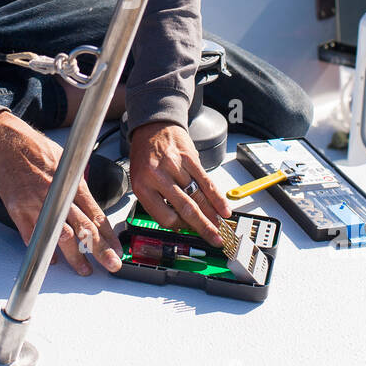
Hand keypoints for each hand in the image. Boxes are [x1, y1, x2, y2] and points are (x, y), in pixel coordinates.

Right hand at [0, 112, 123, 275]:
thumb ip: (79, 186)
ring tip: (84, 269)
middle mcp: (59, 197)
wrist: (12, 146)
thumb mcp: (69, 163)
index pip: (96, 215)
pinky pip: (33, 236)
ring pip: (61, 236)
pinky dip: (43, 250)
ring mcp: (39, 205)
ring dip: (75, 256)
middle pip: (84, 229)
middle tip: (110, 264)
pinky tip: (52, 259)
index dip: (108, 236)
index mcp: (73, 185)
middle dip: (99, 250)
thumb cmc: (39, 152)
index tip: (116, 249)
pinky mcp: (20, 211)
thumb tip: (90, 205)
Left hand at [127, 121, 230, 247]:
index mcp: (142, 185)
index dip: (178, 226)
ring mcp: (175, 166)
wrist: (153, 126)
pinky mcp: (189, 157)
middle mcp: (158, 176)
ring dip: (212, 214)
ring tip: (220, 227)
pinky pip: (206, 181)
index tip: (186, 229)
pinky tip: (224, 208)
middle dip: (203, 227)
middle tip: (214, 239)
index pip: (164, 216)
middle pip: (185, 208)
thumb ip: (157, 201)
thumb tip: (180, 224)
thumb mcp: (141, 179)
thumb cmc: (146, 156)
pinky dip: (217, 197)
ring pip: (198, 196)